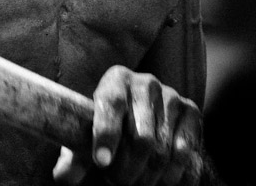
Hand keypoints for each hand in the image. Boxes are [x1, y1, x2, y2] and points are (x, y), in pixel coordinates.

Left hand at [52, 65, 202, 185]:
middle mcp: (145, 83)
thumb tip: (63, 177)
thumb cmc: (108, 126)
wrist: (141, 116)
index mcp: (115, 80)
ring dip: (149, 175)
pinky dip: (173, 173)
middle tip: (117, 182)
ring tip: (136, 183)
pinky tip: (160, 180)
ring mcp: (171, 96)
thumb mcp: (87, 135)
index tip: (102, 162)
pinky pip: (186, 149)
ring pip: (163, 148)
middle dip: (128, 167)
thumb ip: (74, 156)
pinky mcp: (192, 111)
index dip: (106, 135)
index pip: (111, 105)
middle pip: (141, 136)